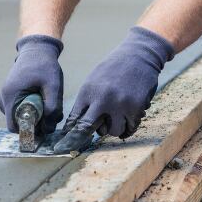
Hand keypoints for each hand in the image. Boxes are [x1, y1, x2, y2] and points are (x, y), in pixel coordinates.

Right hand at [0, 34, 63, 134]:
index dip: (29, 130)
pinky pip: (19, 109)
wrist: (37, 49)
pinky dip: (30, 108)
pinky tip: (42, 99)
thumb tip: (48, 128)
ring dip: (34, 115)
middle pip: (17, 123)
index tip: (44, 126)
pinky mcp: (9, 95)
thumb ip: (52, 106)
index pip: (14, 127)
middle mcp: (3, 98)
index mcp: (10, 96)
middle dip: (35, 122)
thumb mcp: (53, 85)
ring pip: (19, 116)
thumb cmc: (44, 65)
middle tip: (51, 113)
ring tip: (48, 102)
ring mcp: (4, 96)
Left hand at [53, 26, 173, 152]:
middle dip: (83, 137)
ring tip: (115, 119)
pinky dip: (128, 127)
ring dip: (113, 129)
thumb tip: (77, 124)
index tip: (62, 147)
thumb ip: (87, 101)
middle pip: (88, 129)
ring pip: (111, 132)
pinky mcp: (136, 107)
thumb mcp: (94, 80)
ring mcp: (119, 104)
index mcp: (88, 91)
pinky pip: (130, 128)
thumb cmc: (115, 67)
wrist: (139, 54)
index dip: (68, 135)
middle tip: (80, 143)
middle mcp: (102, 99)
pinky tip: (127, 121)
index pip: (74, 120)